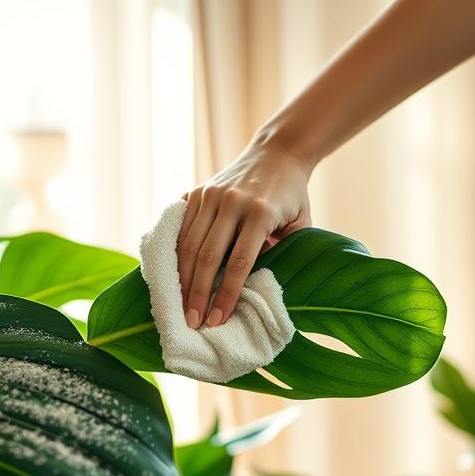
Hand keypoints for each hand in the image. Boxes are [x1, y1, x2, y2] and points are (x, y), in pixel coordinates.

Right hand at [176, 138, 311, 327]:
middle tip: (192, 322)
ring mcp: (210, 194)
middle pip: (208, 256)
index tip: (217, 320)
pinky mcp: (196, 191)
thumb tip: (256, 289)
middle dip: (197, 293)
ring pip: (189, 244)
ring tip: (180, 307)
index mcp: (260, 212)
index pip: (239, 262)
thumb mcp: (300, 224)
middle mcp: (232, 201)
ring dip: (182, 279)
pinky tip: (173, 278)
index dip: (225, 294)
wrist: (277, 153)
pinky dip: (175, 255)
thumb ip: (285, 253)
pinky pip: (180, 229)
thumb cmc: (292, 197)